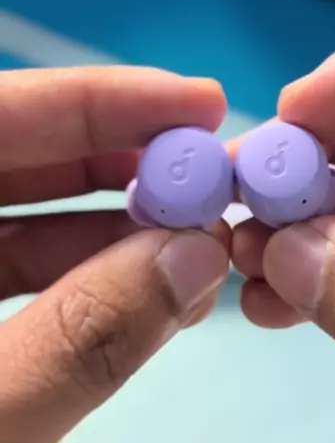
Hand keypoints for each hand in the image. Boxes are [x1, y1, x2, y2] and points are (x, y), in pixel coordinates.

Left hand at [0, 67, 229, 442]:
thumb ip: (77, 343)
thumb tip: (191, 258)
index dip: (96, 100)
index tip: (195, 103)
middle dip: (112, 160)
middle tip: (205, 177)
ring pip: (0, 215)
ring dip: (101, 226)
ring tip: (188, 244)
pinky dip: (69, 278)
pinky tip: (136, 290)